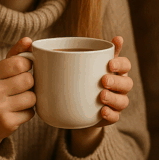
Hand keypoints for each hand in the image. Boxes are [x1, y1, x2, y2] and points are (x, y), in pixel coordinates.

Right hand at [0, 37, 35, 148]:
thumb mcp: (1, 71)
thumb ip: (16, 54)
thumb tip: (28, 40)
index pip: (21, 62)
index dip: (27, 66)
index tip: (22, 70)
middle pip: (29, 80)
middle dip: (29, 84)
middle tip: (19, 88)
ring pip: (32, 97)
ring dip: (29, 99)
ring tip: (17, 100)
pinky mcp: (6, 123)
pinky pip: (31, 113)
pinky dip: (27, 112)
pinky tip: (16, 112)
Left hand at [68, 36, 132, 157]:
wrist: (73, 107)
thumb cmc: (75, 79)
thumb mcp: (72, 66)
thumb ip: (63, 54)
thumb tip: (31, 41)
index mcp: (114, 70)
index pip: (125, 64)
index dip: (121, 63)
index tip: (109, 63)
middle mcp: (118, 86)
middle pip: (127, 83)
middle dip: (117, 81)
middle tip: (103, 80)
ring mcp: (115, 102)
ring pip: (123, 100)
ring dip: (114, 98)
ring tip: (101, 96)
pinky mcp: (109, 117)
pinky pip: (115, 117)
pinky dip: (110, 114)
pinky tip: (101, 111)